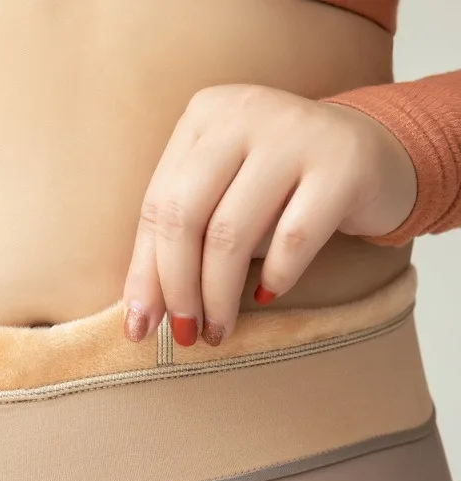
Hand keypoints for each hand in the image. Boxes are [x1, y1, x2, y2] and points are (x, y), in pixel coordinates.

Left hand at [122, 84, 417, 346]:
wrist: (373, 155)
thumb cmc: (280, 190)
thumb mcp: (223, 199)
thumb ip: (179, 241)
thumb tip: (139, 315)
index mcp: (204, 116)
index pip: (158, 204)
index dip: (144, 272)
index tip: (139, 327)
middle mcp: (244, 113)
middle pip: (185, 215)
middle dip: (177, 287)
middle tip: (184, 334)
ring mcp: (296, 131)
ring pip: (232, 231)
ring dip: (218, 294)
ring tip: (218, 330)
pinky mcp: (344, 162)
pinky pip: (293, 238)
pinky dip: (274, 277)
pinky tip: (265, 296)